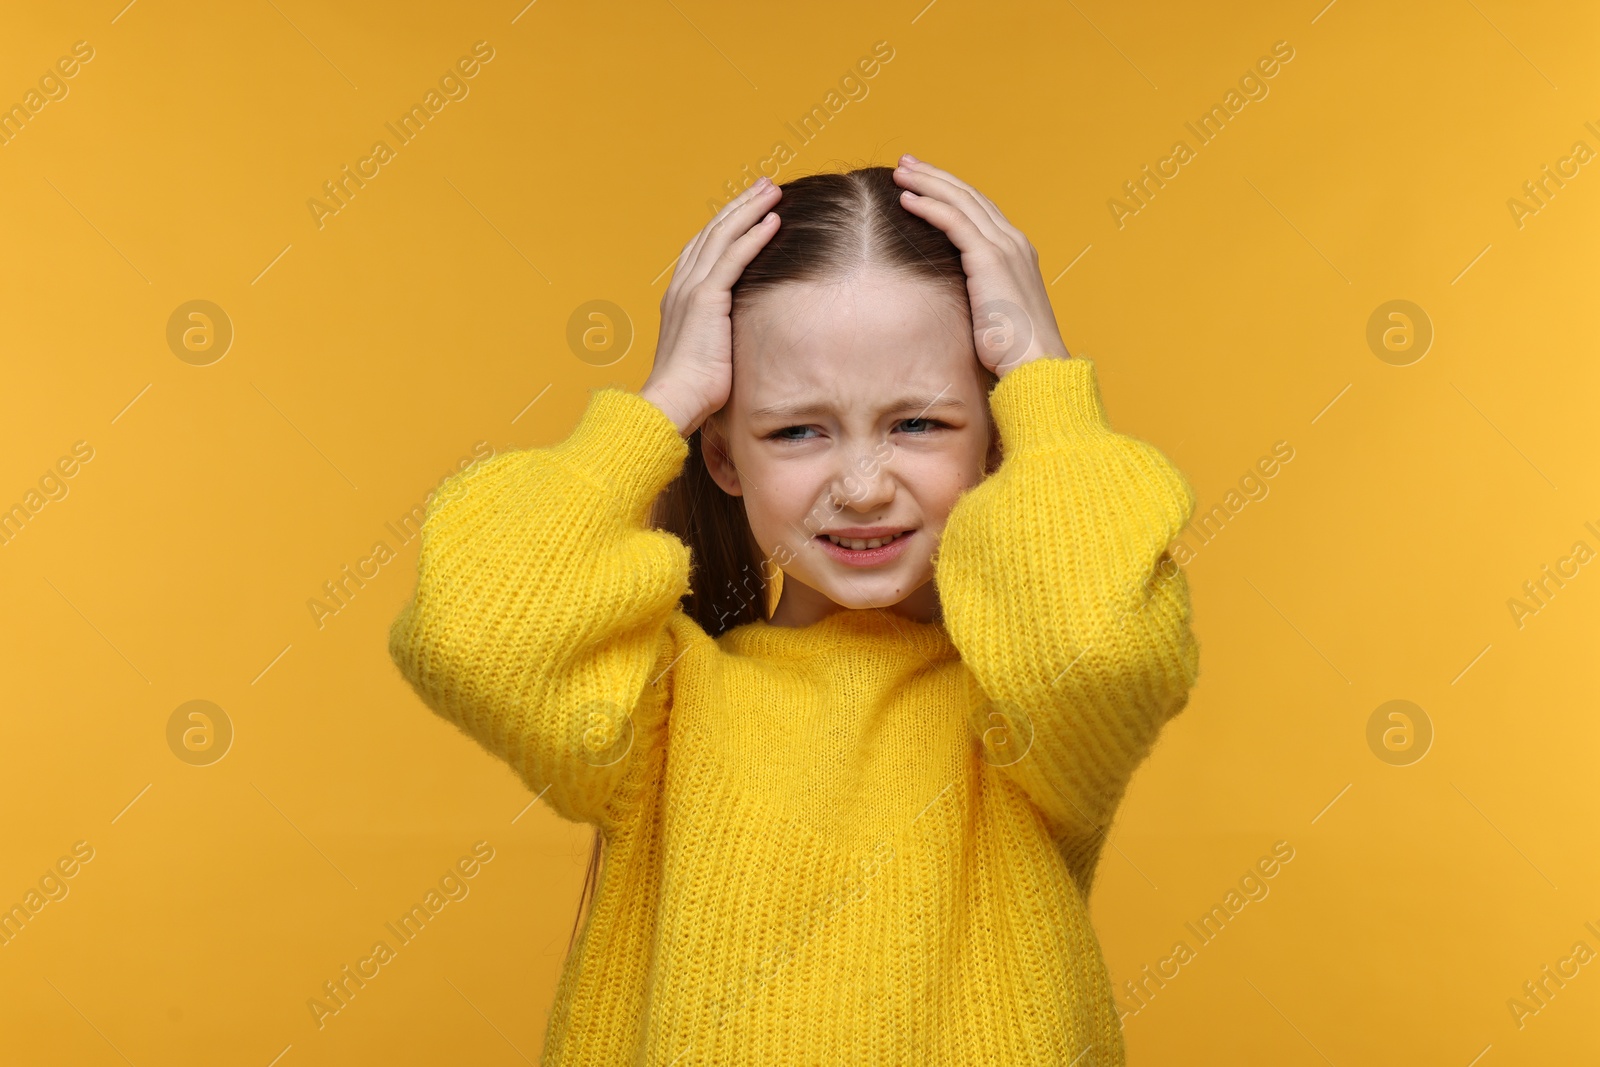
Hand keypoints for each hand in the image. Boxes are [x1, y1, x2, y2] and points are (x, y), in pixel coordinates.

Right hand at [640, 178, 782, 434]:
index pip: (704, 249)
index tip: (749, 209)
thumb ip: (719, 337)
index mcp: (679, 298)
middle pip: (713, 232)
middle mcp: (681, 286)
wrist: (672, 403)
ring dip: (750, 210)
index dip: (726, 225)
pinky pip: (734, 257)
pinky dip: (753, 235)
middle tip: (765, 186)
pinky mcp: (706, 299)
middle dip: (740, 206)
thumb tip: (738, 340)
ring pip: (723, 236)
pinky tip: (773, 220)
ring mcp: (691, 290)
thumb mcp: (707, 355)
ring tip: (773, 191)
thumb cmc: (690, 391)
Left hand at [891, 154, 1069, 375]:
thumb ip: (977, 293)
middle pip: (969, 196)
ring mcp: (1004, 247)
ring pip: (961, 201)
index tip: (923, 182)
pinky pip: (954, 222)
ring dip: (928, 183)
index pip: (980, 209)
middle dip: (936, 176)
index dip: (951, 191)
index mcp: (1016, 252)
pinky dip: (930, 206)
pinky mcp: (989, 259)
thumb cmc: (1013, 351)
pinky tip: (907, 199)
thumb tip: (954, 297)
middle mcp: (1013, 241)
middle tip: (907, 163)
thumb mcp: (993, 313)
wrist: (1035, 364)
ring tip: (901, 172)